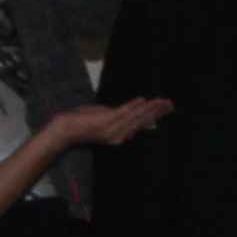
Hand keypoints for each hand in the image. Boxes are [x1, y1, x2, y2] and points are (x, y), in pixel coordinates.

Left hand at [49, 94, 170, 153]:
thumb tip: (133, 111)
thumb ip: (121, 116)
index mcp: (120, 136)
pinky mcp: (106, 121)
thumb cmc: (84, 123)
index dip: (155, 115)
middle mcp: (119, 135)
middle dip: (157, 112)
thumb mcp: (105, 119)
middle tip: (170, 104)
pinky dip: (133, 106)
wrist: (67, 130)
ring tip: (161, 102)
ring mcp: (113, 129)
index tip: (166, 108)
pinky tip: (142, 101)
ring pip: (136, 117)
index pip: (142, 124)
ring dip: (150, 108)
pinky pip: (123, 113)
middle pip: (142, 121)